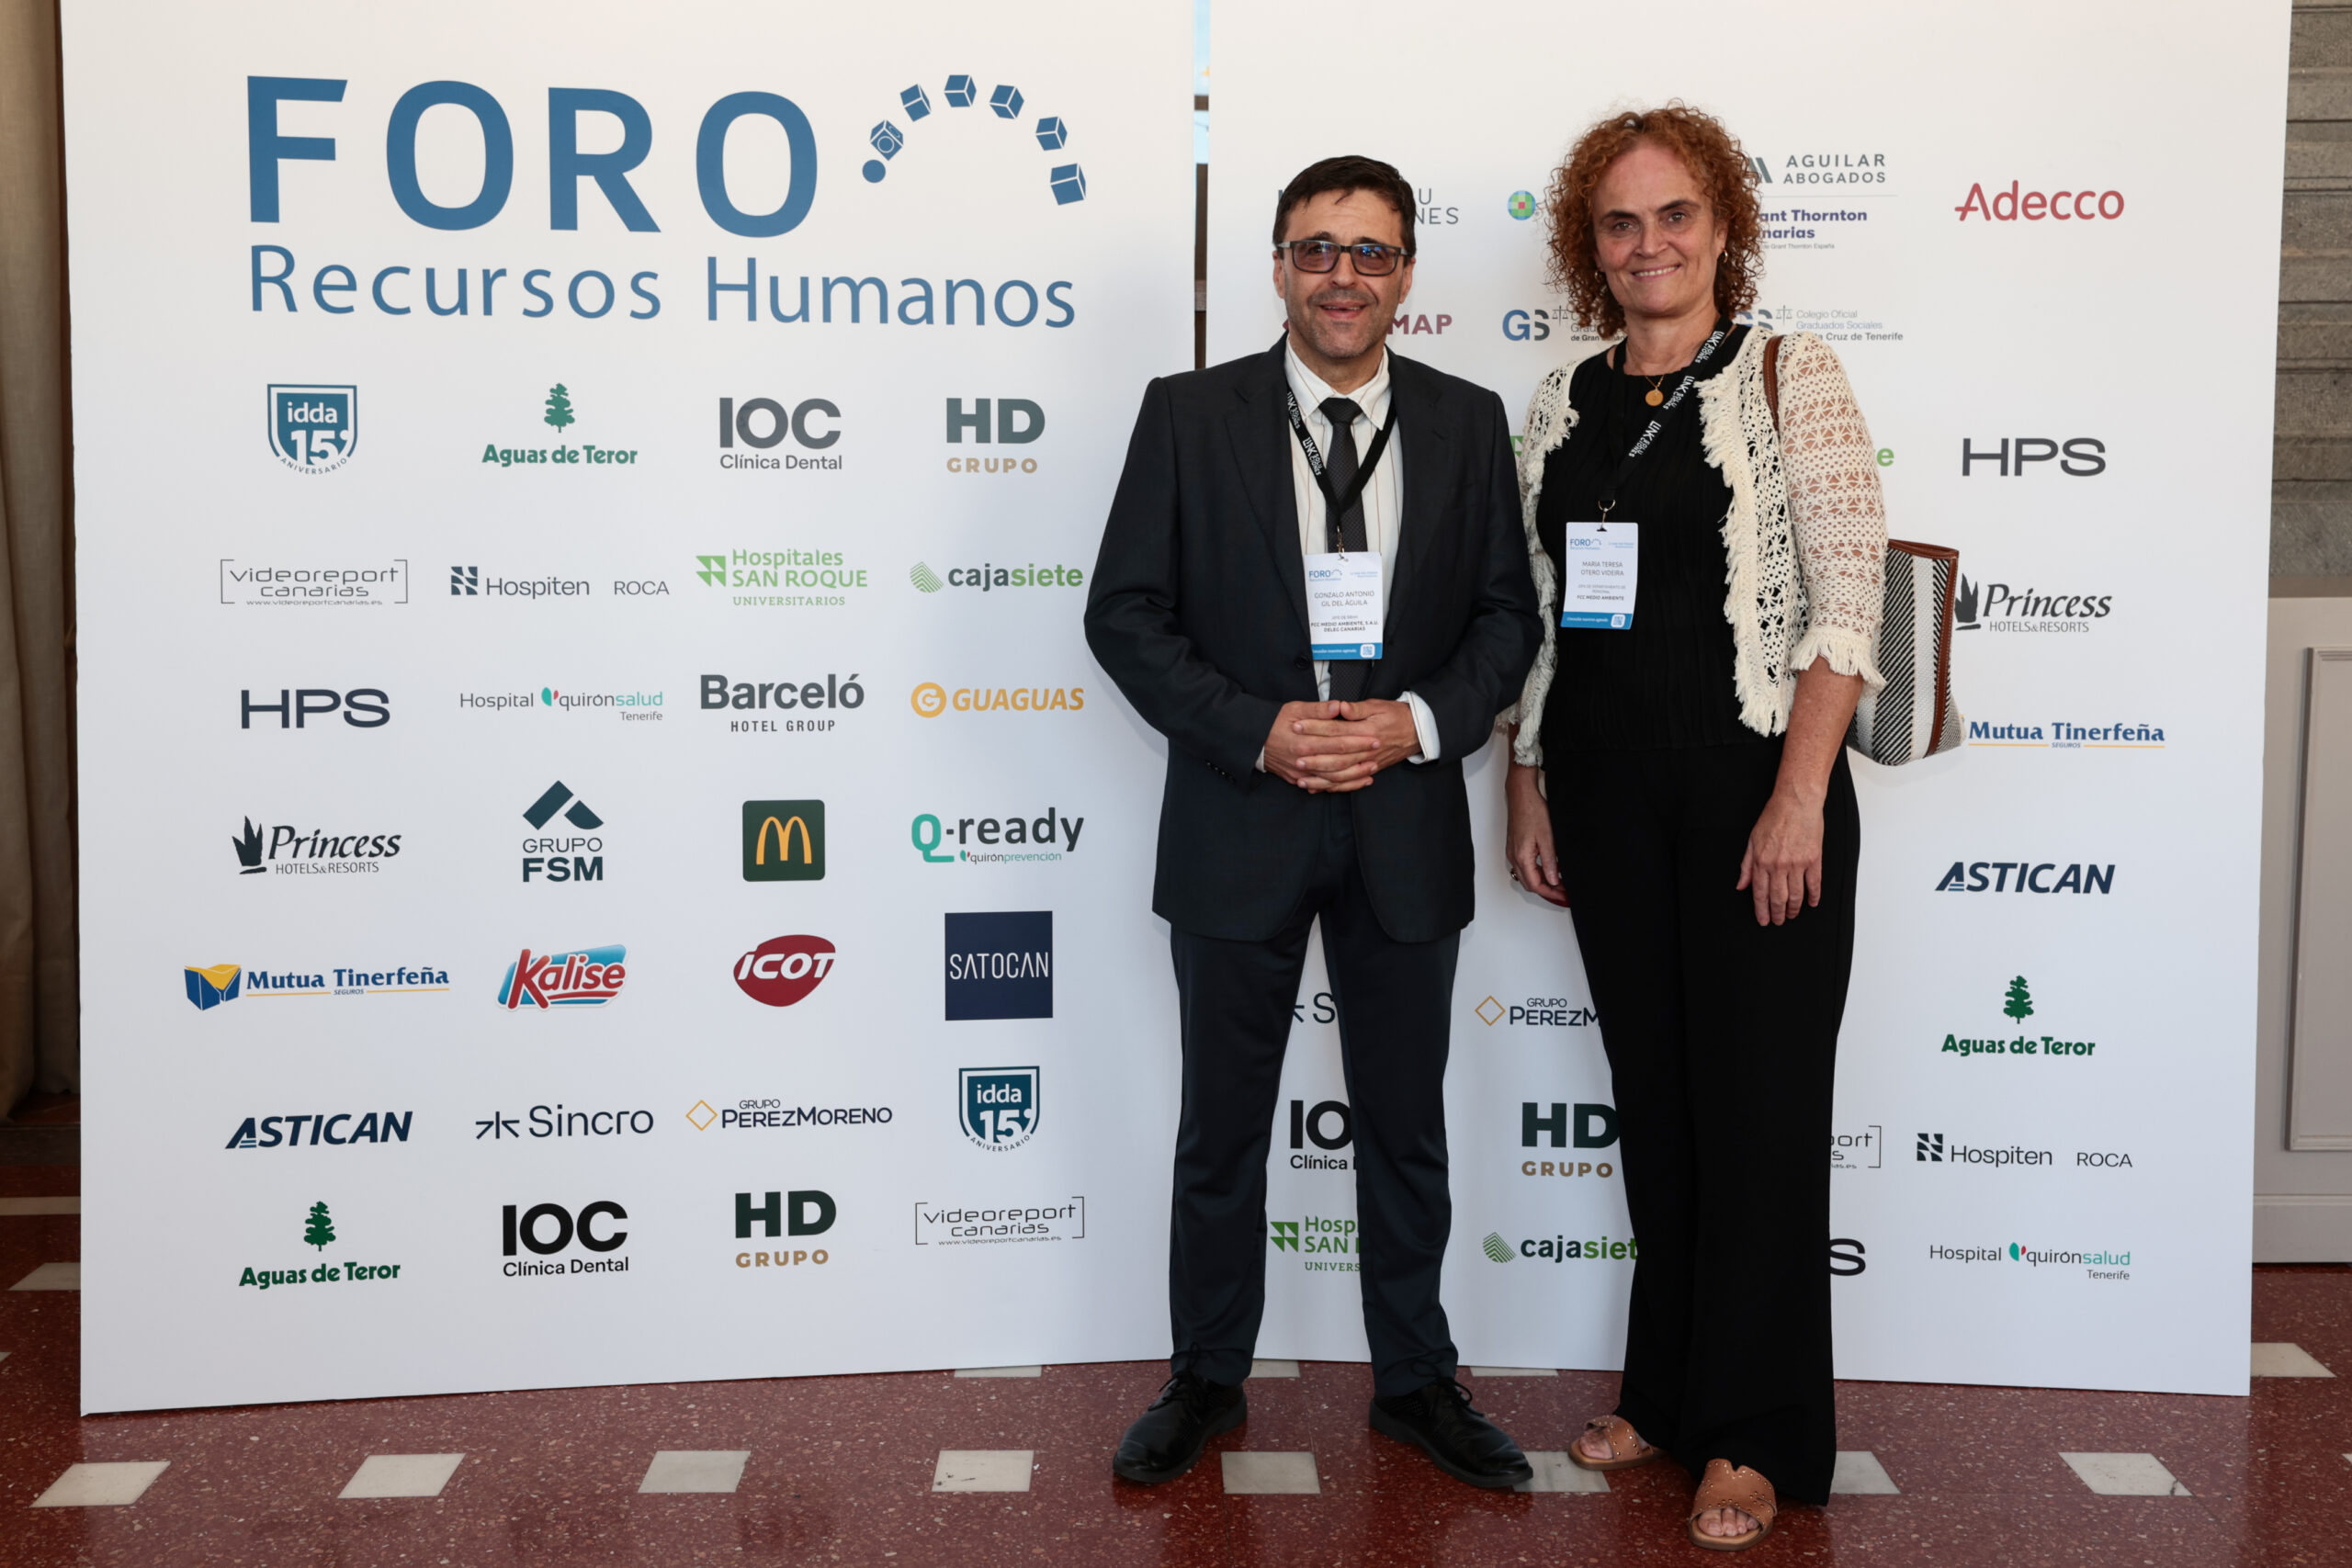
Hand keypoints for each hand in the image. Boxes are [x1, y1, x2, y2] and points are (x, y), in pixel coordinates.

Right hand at [1263, 700, 1378, 791]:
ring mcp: (1301, 773)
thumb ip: (1318, 709)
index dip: (1357, 741)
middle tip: (1378, 752)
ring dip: (1354, 775)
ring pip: (1333, 779)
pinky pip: (1324, 787)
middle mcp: (1303, 760)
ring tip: (1371, 769)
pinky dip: (1341, 786)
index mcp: (1304, 741)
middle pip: (1338, 762)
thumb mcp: (1295, 709)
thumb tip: (1338, 706)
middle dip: (1360, 758)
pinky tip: (1355, 782)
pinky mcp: (1299, 780)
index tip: (1373, 737)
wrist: (1254, 741)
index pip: (1337, 742)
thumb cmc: (1275, 722)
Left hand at [1303, 700, 1420, 780]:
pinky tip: (1317, 788)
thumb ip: (1357, 708)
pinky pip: (1349, 783)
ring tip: (1300, 776)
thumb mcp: (1378, 706)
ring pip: (1341, 773)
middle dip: (1313, 756)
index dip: (1315, 727)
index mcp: (1366, 730)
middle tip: (1294, 755)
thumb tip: (1340, 706)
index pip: (1335, 729)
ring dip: (1320, 776)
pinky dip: (1333, 787)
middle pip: (1335, 755)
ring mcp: (1368, 762)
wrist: (1417, 732)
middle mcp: (1366, 749)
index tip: (1297, 725)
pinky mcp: (1370, 770)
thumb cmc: (1396, 715)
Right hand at [1505, 762, 1567, 906]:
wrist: (1521, 796)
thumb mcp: (1547, 838)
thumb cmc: (1532, 811)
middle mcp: (1514, 857)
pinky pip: (1525, 867)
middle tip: (1564, 893)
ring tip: (1559, 883)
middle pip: (1530, 884)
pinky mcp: (1515, 847)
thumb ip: (1549, 862)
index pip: (1536, 885)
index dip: (1551, 894)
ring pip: (1527, 877)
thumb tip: (1554, 880)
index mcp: (1522, 857)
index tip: (1564, 897)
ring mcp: (1513, 852)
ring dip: (1542, 883)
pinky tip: (1548, 870)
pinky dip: (1537, 873)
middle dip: (1548, 891)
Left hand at [1736, 786, 1824, 925]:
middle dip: (1778, 913)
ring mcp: (1797, 863)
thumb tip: (1741, 885)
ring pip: (1796, 894)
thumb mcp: (1752, 840)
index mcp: (1761, 861)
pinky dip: (1813, 896)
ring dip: (1794, 908)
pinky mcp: (1813, 859)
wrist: (1796, 802)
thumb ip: (1746, 865)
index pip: (1760, 893)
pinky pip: (1814, 883)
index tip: (1764, 920)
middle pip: (1778, 897)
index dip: (1761, 910)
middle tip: (1779, 921)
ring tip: (1792, 914)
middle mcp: (1778, 865)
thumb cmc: (1774, 817)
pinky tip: (1811, 903)